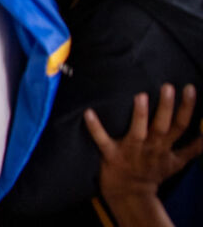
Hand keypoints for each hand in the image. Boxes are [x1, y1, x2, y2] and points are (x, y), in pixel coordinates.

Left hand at [85, 85, 202, 211]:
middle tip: (168, 87)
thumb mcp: (176, 162)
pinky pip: (102, 140)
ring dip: (139, 115)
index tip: (189, 88)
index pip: (180, 125)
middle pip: (163, 126)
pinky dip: (95, 127)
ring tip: (140, 96)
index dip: (187, 107)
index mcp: (165, 146)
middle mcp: (151, 147)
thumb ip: (192, 149)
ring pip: (138, 132)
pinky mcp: (111, 154)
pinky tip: (88, 113)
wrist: (131, 194)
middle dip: (167, 107)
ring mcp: (131, 150)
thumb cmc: (153, 173)